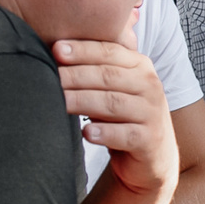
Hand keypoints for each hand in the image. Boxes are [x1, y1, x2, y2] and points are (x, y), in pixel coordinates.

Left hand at [55, 40, 177, 194]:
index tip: (56, 49)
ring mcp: (151, 113)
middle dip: (75, 75)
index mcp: (140, 66)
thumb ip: (94, 72)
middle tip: (50, 78)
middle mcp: (149, 85)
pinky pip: (125, 134)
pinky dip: (104, 133)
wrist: (154, 154)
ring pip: (113, 103)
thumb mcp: (115, 89)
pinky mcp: (149, 139)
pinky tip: (86, 132)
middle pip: (108, 76)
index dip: (82, 50)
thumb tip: (54, 55)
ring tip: (60, 103)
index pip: (109, 52)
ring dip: (82, 101)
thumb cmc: (124, 116)